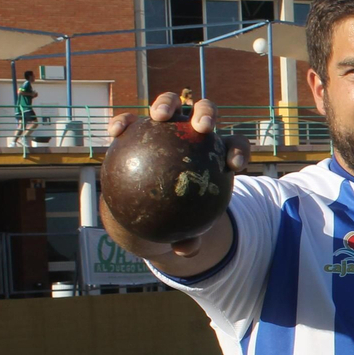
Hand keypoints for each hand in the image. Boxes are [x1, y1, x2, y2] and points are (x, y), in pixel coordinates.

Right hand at [102, 93, 250, 257]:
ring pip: (170, 105)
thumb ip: (189, 238)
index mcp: (215, 152)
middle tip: (202, 128)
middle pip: (205, 113)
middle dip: (206, 114)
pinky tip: (115, 133)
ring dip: (166, 104)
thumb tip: (186, 251)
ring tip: (158, 117)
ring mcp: (167, 124)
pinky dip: (124, 122)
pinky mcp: (138, 125)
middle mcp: (194, 130)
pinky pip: (130, 121)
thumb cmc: (174, 214)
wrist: (149, 201)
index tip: (233, 166)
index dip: (238, 151)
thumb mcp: (182, 229)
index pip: (233, 146)